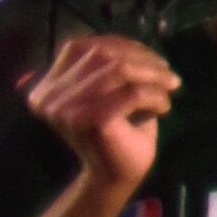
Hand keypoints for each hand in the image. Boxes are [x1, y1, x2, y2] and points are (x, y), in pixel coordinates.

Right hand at [27, 35, 175, 195]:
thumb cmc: (117, 129)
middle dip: (143, 57)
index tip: (150, 57)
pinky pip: (133, 93)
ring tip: (170, 86)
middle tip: (167, 73)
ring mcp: (67, 110)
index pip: (81, 47)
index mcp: (46, 87)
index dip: (122, 45)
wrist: (114, 176)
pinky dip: (156, 96)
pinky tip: (164, 107)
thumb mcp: (108, 90)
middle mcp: (48, 97)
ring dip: (154, 74)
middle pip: (102, 54)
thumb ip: (106, 64)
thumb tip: (122, 40)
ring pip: (119, 69)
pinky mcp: (91, 122)